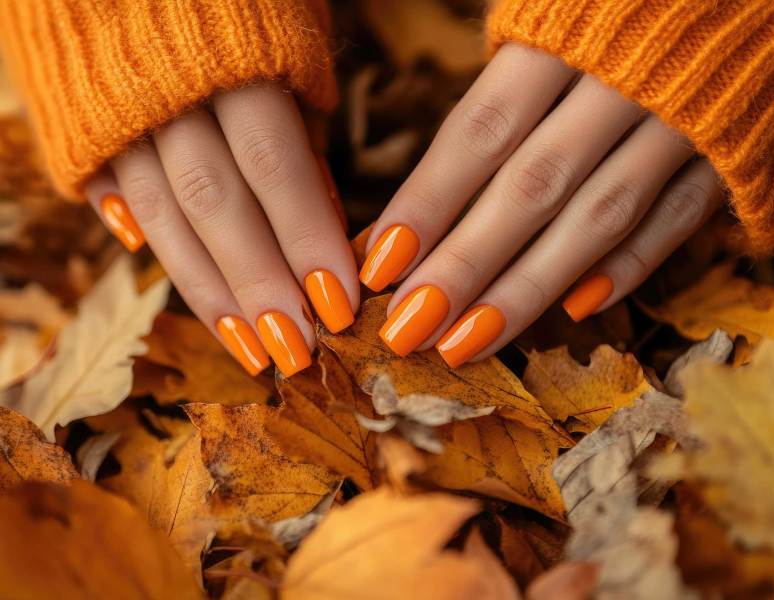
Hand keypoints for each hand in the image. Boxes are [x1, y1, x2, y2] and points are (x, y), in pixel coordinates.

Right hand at [86, 83, 358, 376]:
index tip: (339, 306)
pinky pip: (113, 198)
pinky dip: (149, 246)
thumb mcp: (290, 55)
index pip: (275, 167)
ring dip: (209, 292)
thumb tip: (327, 225)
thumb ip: (305, 138)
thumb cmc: (243, 15)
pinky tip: (189, 294)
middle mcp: (169, 94)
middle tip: (298, 351)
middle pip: (215, 204)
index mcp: (233, 63)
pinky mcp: (86, 132)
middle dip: (259, 285)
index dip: (307, 240)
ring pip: (162, 217)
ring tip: (252, 350)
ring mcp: (119, 116)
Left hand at [361, 43, 723, 366]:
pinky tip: (573, 311)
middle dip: (464, 266)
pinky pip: (676, 221)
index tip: (379, 264)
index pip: (480, 132)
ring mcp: (684, 121)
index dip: (428, 203)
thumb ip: (497, 106)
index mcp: (564, 36)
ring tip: (465, 341)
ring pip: (598, 218)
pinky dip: (627, 268)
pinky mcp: (732, 153)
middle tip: (408, 327)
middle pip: (531, 188)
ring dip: (526, 288)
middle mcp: (624, 81)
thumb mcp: (550, 27)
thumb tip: (419, 208)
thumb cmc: (618, 10)